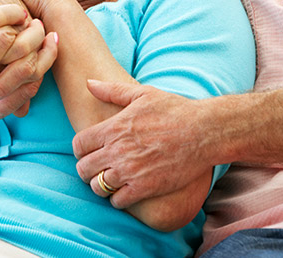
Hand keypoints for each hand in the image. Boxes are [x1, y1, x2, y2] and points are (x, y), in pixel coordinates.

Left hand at [73, 80, 212, 208]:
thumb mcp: (143, 94)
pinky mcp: (145, 187)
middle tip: (99, 169)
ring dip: (101, 185)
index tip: (91, 152)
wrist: (203, 131)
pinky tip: (127, 191)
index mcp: (114, 127)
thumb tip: (89, 82)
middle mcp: (117, 150)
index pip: (79, 145)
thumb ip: (112, 90)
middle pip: (83, 169)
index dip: (81, 150)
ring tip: (111, 181)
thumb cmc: (174, 110)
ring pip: (97, 187)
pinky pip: (118, 201)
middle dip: (87, 170)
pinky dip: (118, 198)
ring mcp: (130, 170)